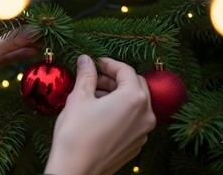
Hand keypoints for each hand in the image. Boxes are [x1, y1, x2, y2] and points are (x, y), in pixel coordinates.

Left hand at [0, 14, 37, 136]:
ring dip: (23, 42)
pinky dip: (18, 53)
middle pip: (2, 28)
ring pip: (5, 42)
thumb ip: (9, 42)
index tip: (37, 19)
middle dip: (23, 30)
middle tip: (44, 31)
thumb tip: (34, 31)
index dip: (17, 16)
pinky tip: (33, 51)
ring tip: (43, 41)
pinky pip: (4, 54)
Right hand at [45, 55, 155, 174]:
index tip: (96, 62)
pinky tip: (101, 113)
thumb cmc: (76, 133)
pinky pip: (134, 120)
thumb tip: (86, 59)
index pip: (126, 71)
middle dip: (116, 79)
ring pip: (136, 103)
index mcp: (133, 98)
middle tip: (95, 78)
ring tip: (95, 95)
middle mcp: (146, 114)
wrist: (76, 170)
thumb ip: (86, 74)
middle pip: (136, 85)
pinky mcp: (136, 144)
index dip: (109, 63)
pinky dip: (121, 111)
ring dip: (118, 94)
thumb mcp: (79, 97)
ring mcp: (143, 131)